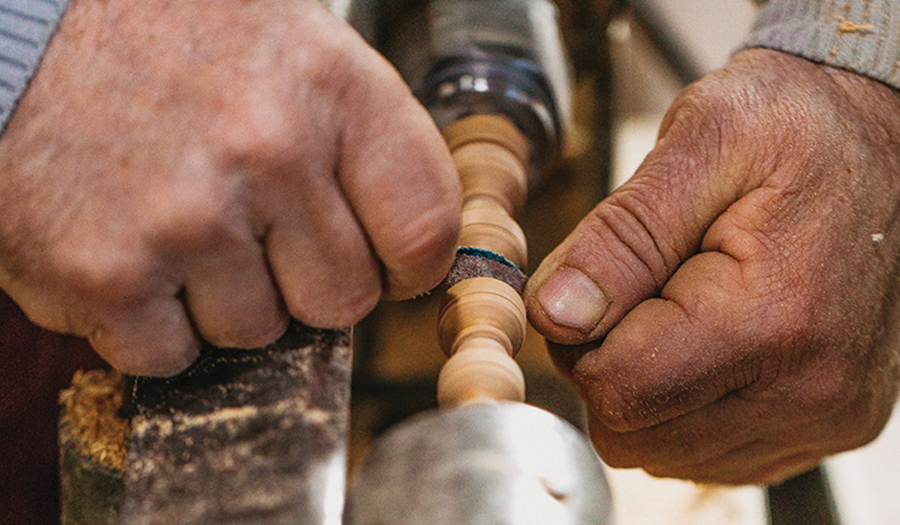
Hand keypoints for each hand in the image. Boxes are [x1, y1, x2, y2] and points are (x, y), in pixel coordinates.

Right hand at [0, 0, 459, 375]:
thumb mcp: (290, 41)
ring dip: (221, 296)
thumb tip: (416, 242)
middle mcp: (269, 154)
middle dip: (302, 279)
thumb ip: (359, 138)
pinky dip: (151, 322)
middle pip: (343, 299)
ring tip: (176, 220)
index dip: (407, 262)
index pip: (425, 228)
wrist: (18, 24)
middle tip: (252, 226)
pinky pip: (171, 354)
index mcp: (333, 89)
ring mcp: (188, 221)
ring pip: (257, 331)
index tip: (384, 263)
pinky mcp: (107, 276)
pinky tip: (129, 248)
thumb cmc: (162, 31)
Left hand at [525, 49, 899, 483]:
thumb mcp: (700, 141)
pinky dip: (686, 404)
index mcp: (772, 318)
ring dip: (647, 386)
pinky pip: (710, 454)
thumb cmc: (794, 127)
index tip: (599, 280)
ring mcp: (824, 417)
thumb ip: (620, 236)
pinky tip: (710, 340)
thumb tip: (555, 315)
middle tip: (639, 289)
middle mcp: (808, 388)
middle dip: (607, 364)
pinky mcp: (826, 425)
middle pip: (633, 434)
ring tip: (682, 307)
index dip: (578, 337)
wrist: (884, 140)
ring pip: (664, 453)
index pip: (615, 390)